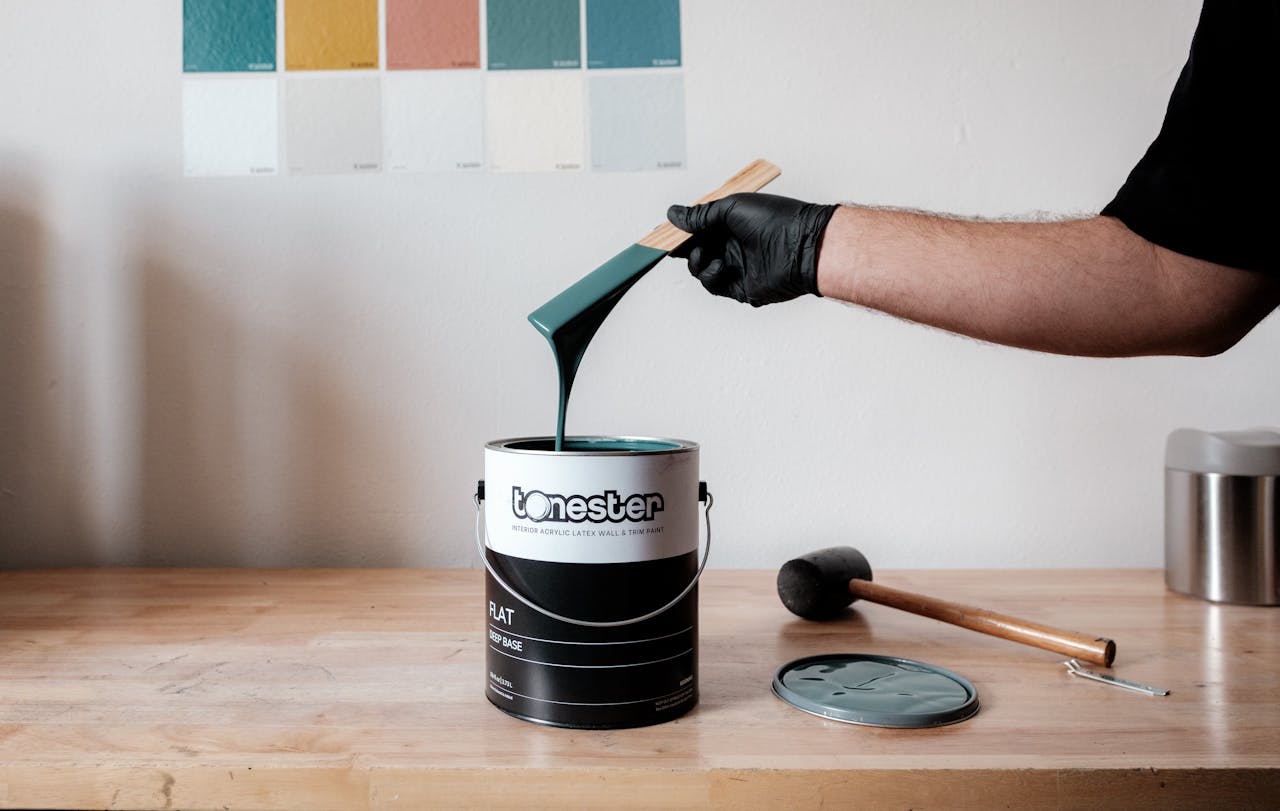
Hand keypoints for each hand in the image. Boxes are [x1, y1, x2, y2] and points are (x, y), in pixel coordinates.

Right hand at [666, 193, 837, 305]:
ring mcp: (736, 267)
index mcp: (731, 225)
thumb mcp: (731, 209)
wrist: (802, 245)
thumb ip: (700, 215)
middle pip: (695, 251)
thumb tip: (673, 215)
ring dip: (696, 263)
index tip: (665, 233)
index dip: (681, 232)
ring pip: (701, 271)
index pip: (698, 230)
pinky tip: (721, 265)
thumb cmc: (775, 220)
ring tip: (704, 254)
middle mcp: (733, 246)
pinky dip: (711, 276)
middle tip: (674, 246)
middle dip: (683, 249)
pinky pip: (714, 286)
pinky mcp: (741, 288)